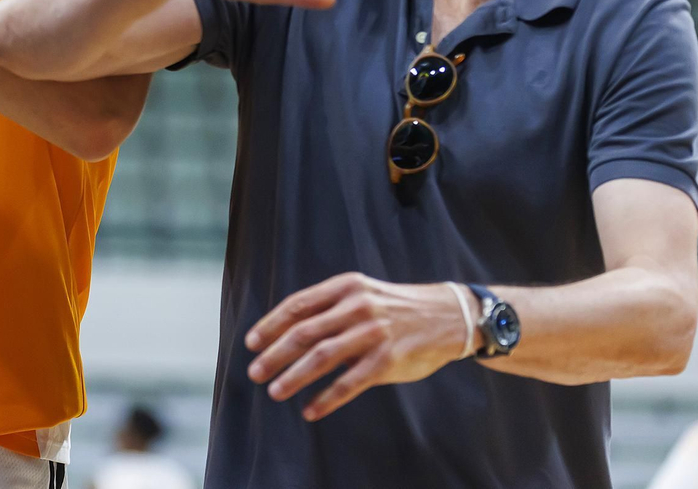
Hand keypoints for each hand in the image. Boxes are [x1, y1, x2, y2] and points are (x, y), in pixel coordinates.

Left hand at [245, 272, 473, 421]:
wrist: (447, 316)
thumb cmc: (393, 307)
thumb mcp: (360, 292)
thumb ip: (328, 307)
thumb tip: (285, 330)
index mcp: (345, 287)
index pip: (297, 305)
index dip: (270, 325)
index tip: (251, 343)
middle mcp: (357, 307)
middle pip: (304, 332)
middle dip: (274, 354)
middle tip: (254, 372)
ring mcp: (373, 334)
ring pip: (322, 357)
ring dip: (293, 376)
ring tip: (275, 391)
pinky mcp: (388, 360)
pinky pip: (349, 383)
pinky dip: (326, 398)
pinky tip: (310, 410)